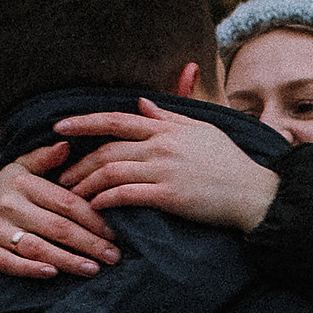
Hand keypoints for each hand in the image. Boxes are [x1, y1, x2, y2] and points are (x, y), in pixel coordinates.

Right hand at [0, 144, 119, 278]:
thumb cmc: (6, 197)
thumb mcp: (20, 171)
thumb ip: (44, 158)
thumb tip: (66, 144)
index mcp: (22, 183)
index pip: (66, 202)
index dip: (93, 219)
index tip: (115, 234)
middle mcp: (8, 205)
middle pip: (57, 227)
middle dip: (89, 243)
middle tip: (113, 257)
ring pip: (37, 247)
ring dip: (68, 260)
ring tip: (93, 269)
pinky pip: (10, 263)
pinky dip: (31, 270)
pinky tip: (54, 274)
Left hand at [54, 99, 278, 232]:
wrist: (254, 193)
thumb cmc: (230, 163)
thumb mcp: (203, 130)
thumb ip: (170, 117)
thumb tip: (143, 104)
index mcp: (168, 129)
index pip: (117, 120)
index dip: (84, 122)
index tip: (59, 127)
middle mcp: (162, 145)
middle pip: (107, 149)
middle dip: (79, 164)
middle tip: (62, 177)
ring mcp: (165, 170)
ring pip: (111, 172)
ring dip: (88, 185)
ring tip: (75, 197)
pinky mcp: (169, 195)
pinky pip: (126, 195)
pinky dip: (106, 200)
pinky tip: (96, 208)